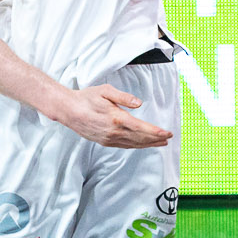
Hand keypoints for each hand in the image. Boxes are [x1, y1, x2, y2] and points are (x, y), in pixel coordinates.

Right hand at [47, 82, 172, 146]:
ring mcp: (109, 139)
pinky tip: (142, 143)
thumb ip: (124, 97)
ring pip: (133, 144)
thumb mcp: (105, 91)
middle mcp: (114, 132)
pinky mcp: (104, 141)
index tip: (168, 133)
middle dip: (156, 139)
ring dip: (148, 144)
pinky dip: (136, 145)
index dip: (156, 131)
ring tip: (160, 142)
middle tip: (168, 137)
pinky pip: (124, 146)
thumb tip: (139, 103)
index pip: (141, 128)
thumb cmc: (86, 98)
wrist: (68, 110)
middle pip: (140, 138)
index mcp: (116, 118)